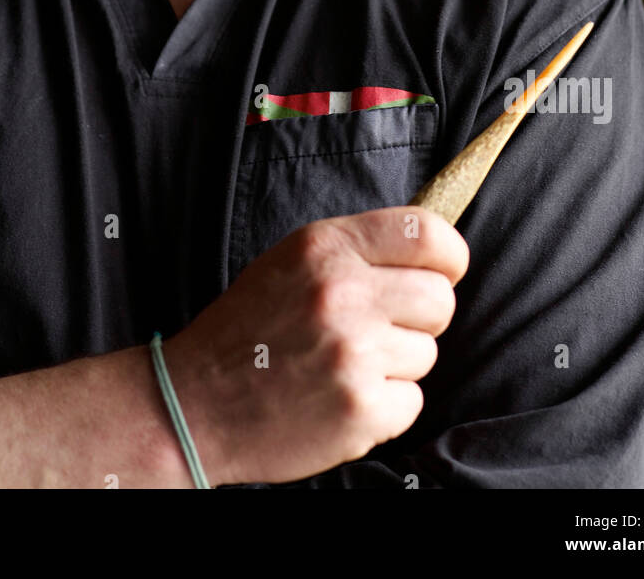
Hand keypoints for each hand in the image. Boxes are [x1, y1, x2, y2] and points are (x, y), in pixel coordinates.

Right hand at [162, 205, 468, 486]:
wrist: (196, 402)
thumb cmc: (249, 328)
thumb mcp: (293, 261)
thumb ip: (357, 250)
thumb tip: (433, 250)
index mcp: (326, 247)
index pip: (428, 234)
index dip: (448, 256)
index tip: (443, 271)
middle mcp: (343, 293)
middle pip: (440, 298)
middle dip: (420, 316)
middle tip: (378, 328)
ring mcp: (353, 354)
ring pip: (427, 352)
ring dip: (396, 363)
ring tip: (344, 364)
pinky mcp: (360, 410)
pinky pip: (412, 401)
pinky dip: (385, 406)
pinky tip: (341, 397)